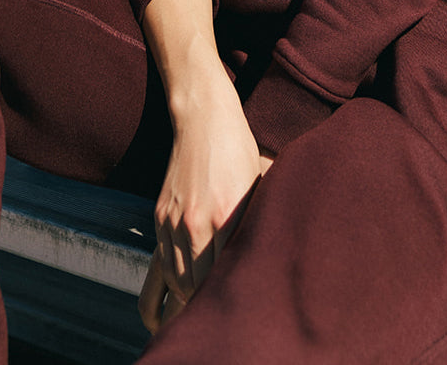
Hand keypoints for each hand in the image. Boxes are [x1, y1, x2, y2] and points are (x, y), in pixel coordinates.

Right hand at [138, 0, 273, 332]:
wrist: (203, 115)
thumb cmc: (240, 148)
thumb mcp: (264, 181)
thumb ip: (267, 216)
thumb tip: (289, 241)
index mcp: (225, 220)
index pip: (225, 282)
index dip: (233, 305)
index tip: (246, 320)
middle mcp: (195, 227)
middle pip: (197, 293)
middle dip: (210, 313)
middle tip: (227, 330)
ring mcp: (172, 225)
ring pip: (175, 287)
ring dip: (187, 309)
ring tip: (203, 326)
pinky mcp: (159, 219)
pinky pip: (157, 270)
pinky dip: (166, 292)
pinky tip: (173, 310)